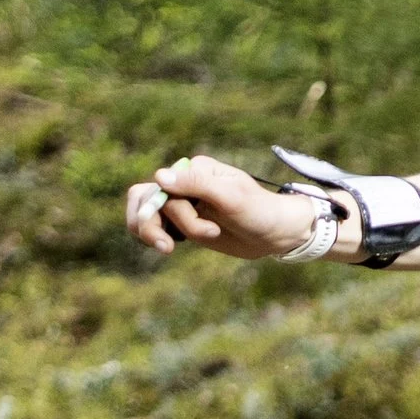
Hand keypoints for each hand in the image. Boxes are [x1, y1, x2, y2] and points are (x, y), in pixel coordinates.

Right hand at [124, 153, 319, 261]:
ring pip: (145, 214)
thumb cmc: (258, 211)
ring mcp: (182, 203)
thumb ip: (196, 184)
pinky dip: (156, 237)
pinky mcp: (183, 221)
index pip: (162, 187)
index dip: (169, 212)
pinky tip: (171, 246)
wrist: (275, 233)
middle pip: (144, 199)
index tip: (201, 233)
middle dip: (150, 225)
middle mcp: (184, 183)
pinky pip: (155, 226)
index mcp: (194, 170)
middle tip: (168, 248)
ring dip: (154, 233)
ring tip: (170, 249)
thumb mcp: (230, 197)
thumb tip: (159, 176)